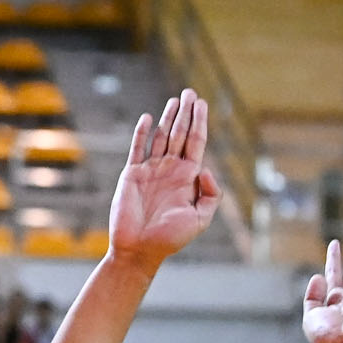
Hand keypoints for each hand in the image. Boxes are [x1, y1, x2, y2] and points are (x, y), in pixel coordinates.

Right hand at [107, 90, 220, 273]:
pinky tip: (148, 119)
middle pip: (180, 134)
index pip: (195, 142)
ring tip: (175, 100)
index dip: (199, 121)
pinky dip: (142, 133)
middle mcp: (170, 170)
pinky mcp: (132, 175)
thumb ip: (210, 194)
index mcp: (187, 178)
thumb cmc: (170, 238)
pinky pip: (138, 149)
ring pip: (161, 137)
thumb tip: (204, 169)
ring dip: (168, 118)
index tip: (201, 103)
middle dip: (186, 113)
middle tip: (190, 92)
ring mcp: (151, 171)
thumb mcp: (200, 219)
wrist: (139, 250)